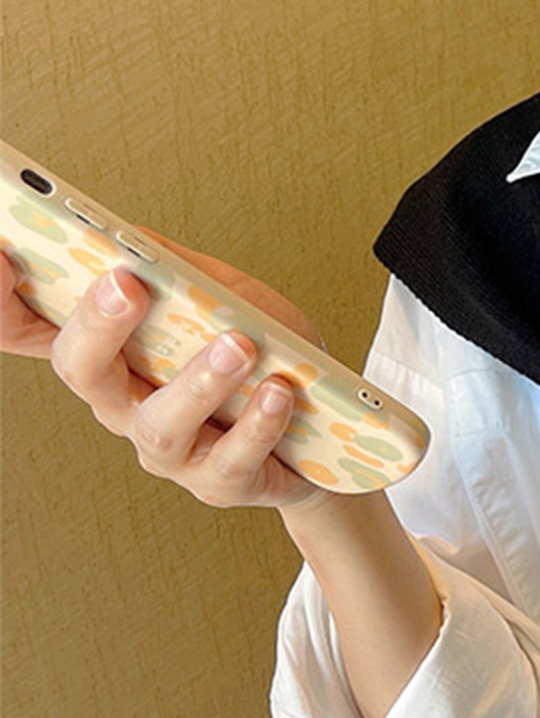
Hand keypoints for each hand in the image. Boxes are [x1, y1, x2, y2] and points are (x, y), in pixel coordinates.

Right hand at [2, 225, 327, 511]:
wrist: (328, 430)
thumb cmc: (265, 355)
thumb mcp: (221, 296)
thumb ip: (175, 267)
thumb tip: (130, 234)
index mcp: (108, 353)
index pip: (27, 330)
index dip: (0, 300)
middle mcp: (122, 404)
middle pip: (81, 370)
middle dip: (98, 325)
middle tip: (126, 283)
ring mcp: (168, 451)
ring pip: (159, 423)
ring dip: (199, 381)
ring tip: (240, 345)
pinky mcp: (220, 483)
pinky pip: (231, 458)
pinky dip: (258, 423)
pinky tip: (278, 391)